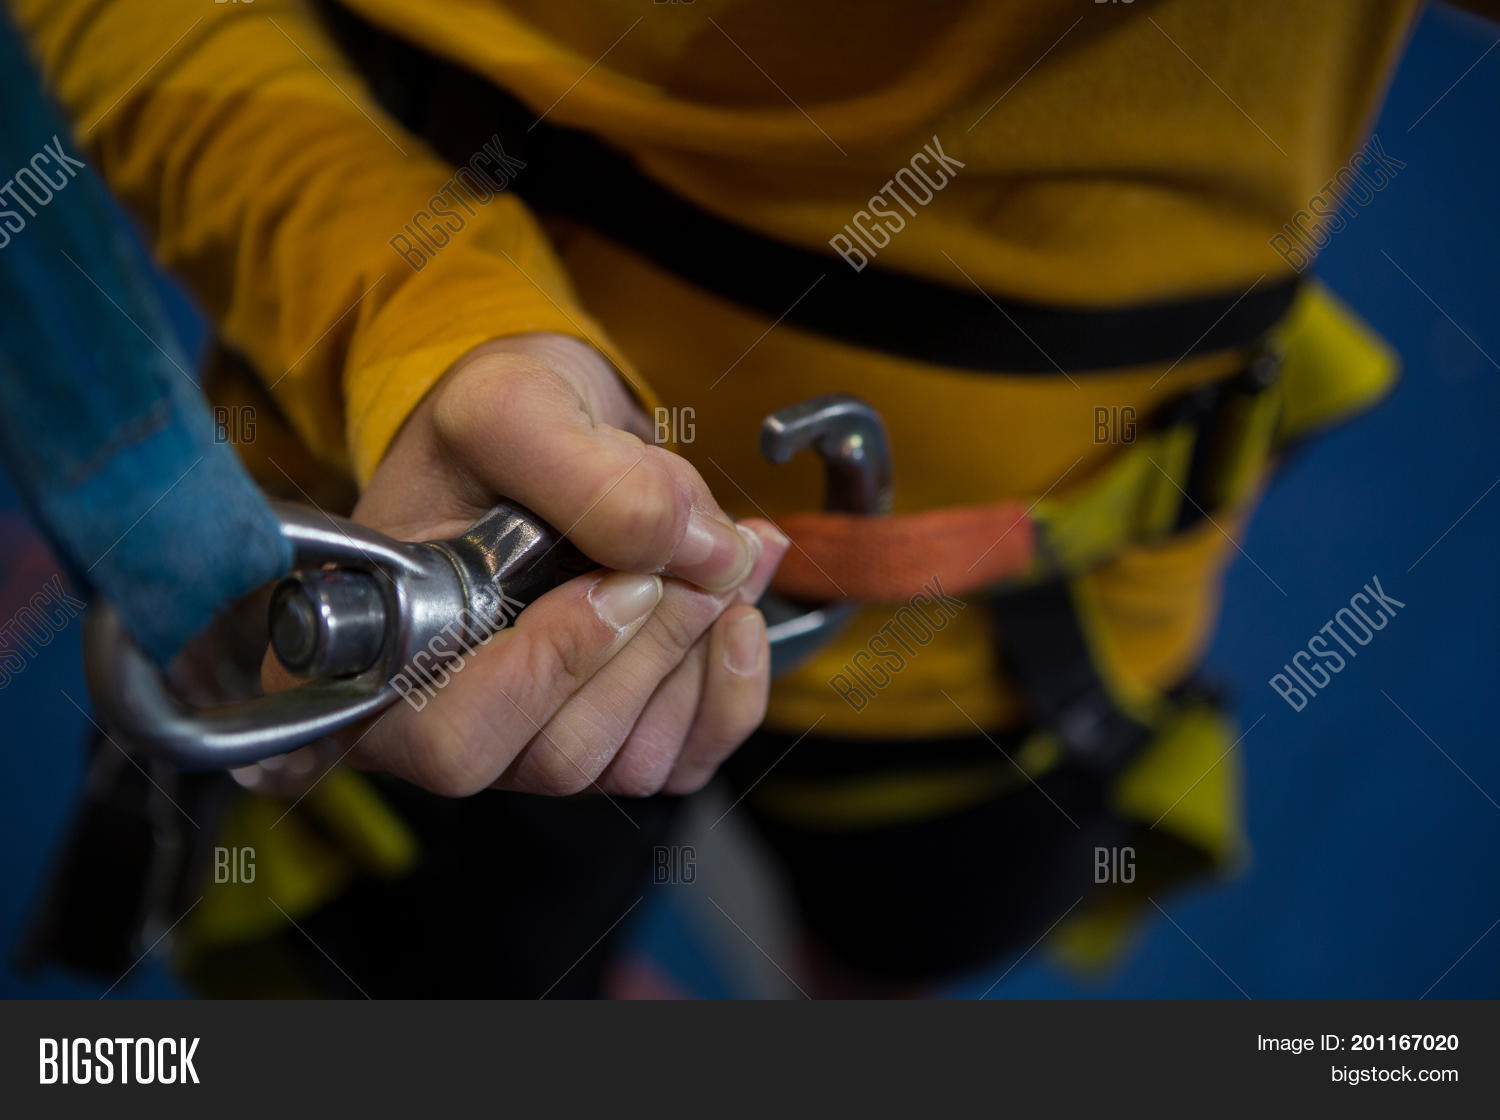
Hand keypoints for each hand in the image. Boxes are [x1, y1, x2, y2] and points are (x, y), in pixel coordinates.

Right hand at [281, 333, 786, 796]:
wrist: (546, 426)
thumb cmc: (494, 422)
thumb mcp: (514, 405)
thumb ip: (587, 474)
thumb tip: (702, 553)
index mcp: (386, 657)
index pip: (451, 737)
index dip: (549, 671)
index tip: (622, 584)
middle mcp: (449, 721)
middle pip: (561, 754)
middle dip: (649, 650)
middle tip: (700, 553)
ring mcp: (534, 740)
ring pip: (634, 760)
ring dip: (700, 656)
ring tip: (730, 556)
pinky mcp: (613, 737)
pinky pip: (687, 756)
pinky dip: (732, 686)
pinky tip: (741, 608)